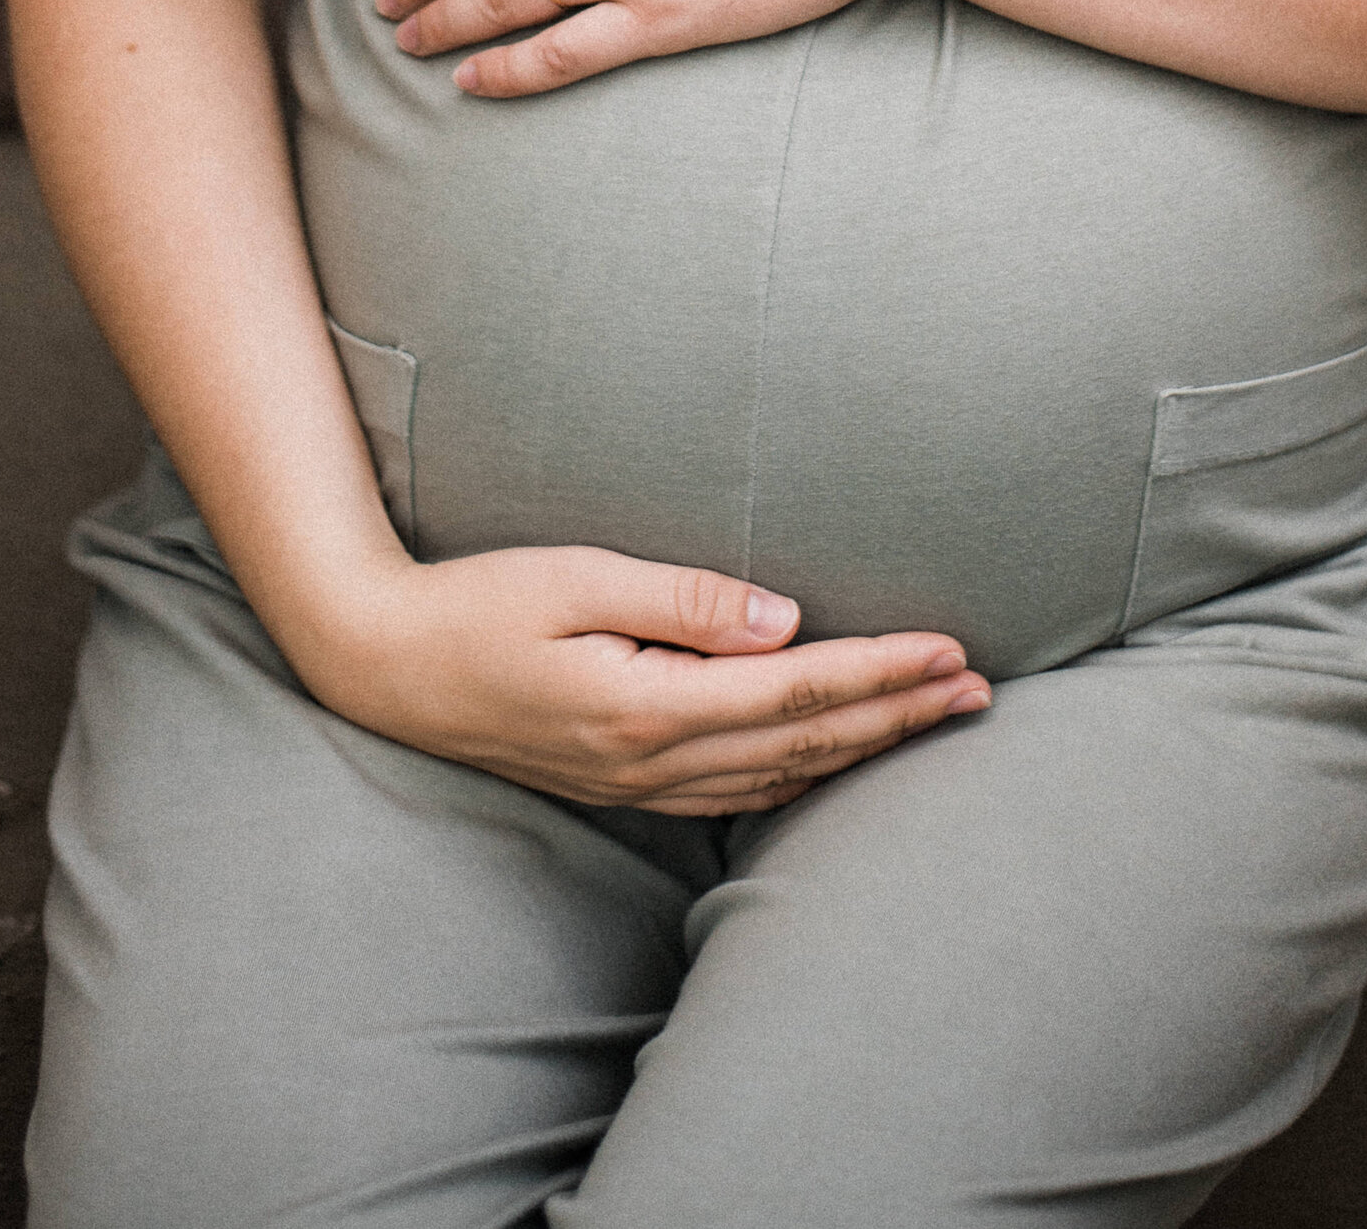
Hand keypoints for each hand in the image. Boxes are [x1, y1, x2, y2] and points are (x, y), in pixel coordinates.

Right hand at [303, 541, 989, 812]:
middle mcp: (652, 761)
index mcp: (646, 707)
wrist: (386, 666)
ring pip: (781, 775)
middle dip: (899, 714)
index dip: (881, 674)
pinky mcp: (625, 782)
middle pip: (806, 744)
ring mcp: (638, 783)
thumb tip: (787, 620)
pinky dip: (806, 770)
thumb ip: (683, 601)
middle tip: (979, 687)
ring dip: (865, 745)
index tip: (952, 651)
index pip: (796, 695)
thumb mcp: (576, 579)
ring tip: (936, 714)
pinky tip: (839, 754)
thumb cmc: (478, 603)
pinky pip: (739, 787)